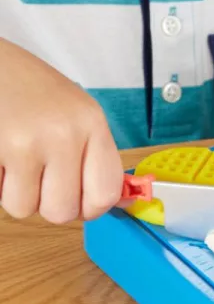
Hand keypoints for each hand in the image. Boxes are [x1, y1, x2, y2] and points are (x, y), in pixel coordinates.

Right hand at [0, 39, 123, 223]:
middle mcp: (65, 134)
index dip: (91, 208)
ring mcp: (27, 143)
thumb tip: (112, 202)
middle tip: (42, 178)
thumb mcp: (79, 114)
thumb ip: (94, 155)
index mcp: (93, 125)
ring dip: (18, 193)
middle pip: (63, 212)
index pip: (106, 194)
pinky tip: (3, 156)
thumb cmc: (36, 91)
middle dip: (49, 203)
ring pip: (25, 209)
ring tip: (18, 161)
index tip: (80, 201)